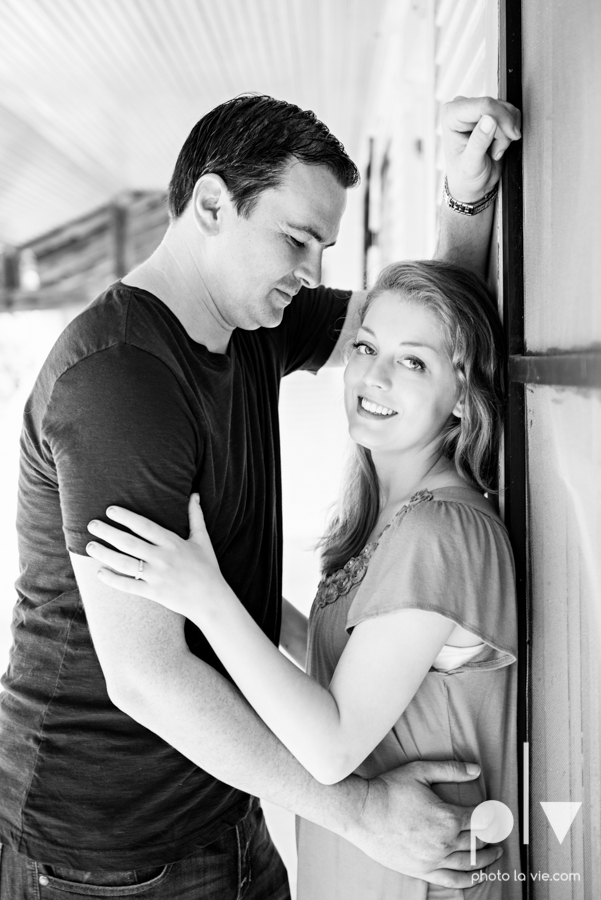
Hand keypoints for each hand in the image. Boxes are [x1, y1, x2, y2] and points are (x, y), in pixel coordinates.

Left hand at [86, 495, 226, 618]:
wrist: (212, 600)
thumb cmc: (207, 567)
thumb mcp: (202, 539)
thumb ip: (195, 516)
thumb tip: (194, 494)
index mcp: (173, 542)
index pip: (144, 526)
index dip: (126, 517)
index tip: (110, 510)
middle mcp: (162, 558)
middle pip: (129, 543)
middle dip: (108, 532)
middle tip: (91, 524)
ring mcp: (156, 576)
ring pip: (124, 563)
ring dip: (105, 554)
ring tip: (89, 546)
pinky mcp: (153, 593)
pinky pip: (128, 585)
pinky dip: (113, 579)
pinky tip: (99, 572)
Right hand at [347, 760, 501, 887]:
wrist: (362, 813)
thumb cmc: (390, 789)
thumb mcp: (420, 771)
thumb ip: (451, 770)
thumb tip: (476, 770)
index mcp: (447, 817)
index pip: (480, 819)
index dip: (492, 815)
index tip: (497, 813)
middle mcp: (445, 842)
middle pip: (479, 841)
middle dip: (492, 836)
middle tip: (499, 831)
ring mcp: (434, 859)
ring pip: (470, 863)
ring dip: (487, 858)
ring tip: (495, 853)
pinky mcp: (423, 871)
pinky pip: (453, 880)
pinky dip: (469, 879)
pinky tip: (478, 876)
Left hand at [442, 96, 521, 202]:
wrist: (472, 185)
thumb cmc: (465, 177)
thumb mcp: (471, 164)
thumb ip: (479, 142)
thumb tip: (489, 120)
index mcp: (451, 116)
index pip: (483, 105)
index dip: (501, 119)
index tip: (510, 136)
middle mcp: (462, 108)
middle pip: (496, 106)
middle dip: (504, 130)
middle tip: (497, 150)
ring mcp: (476, 110)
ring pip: (506, 109)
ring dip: (507, 132)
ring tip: (496, 150)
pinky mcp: (489, 114)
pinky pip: (510, 113)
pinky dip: (510, 131)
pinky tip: (499, 145)